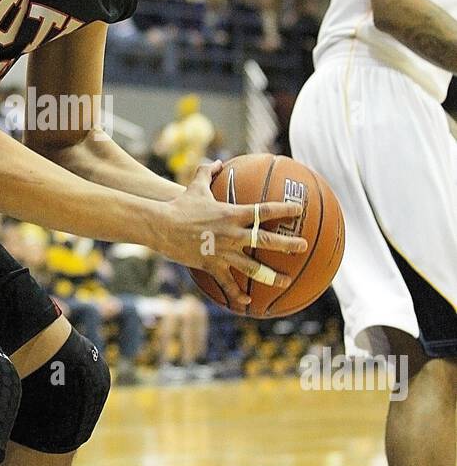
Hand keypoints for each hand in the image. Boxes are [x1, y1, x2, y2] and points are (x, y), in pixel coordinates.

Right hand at [159, 159, 307, 310]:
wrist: (162, 226)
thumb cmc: (180, 204)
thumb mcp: (195, 185)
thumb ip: (207, 171)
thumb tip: (217, 162)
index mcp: (232, 214)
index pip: (264, 211)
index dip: (284, 209)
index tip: (299, 210)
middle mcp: (232, 234)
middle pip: (265, 240)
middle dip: (287, 244)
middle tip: (303, 246)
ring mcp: (223, 252)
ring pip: (252, 267)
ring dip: (271, 275)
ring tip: (287, 281)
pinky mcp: (211, 266)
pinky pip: (227, 283)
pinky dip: (237, 294)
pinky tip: (248, 303)